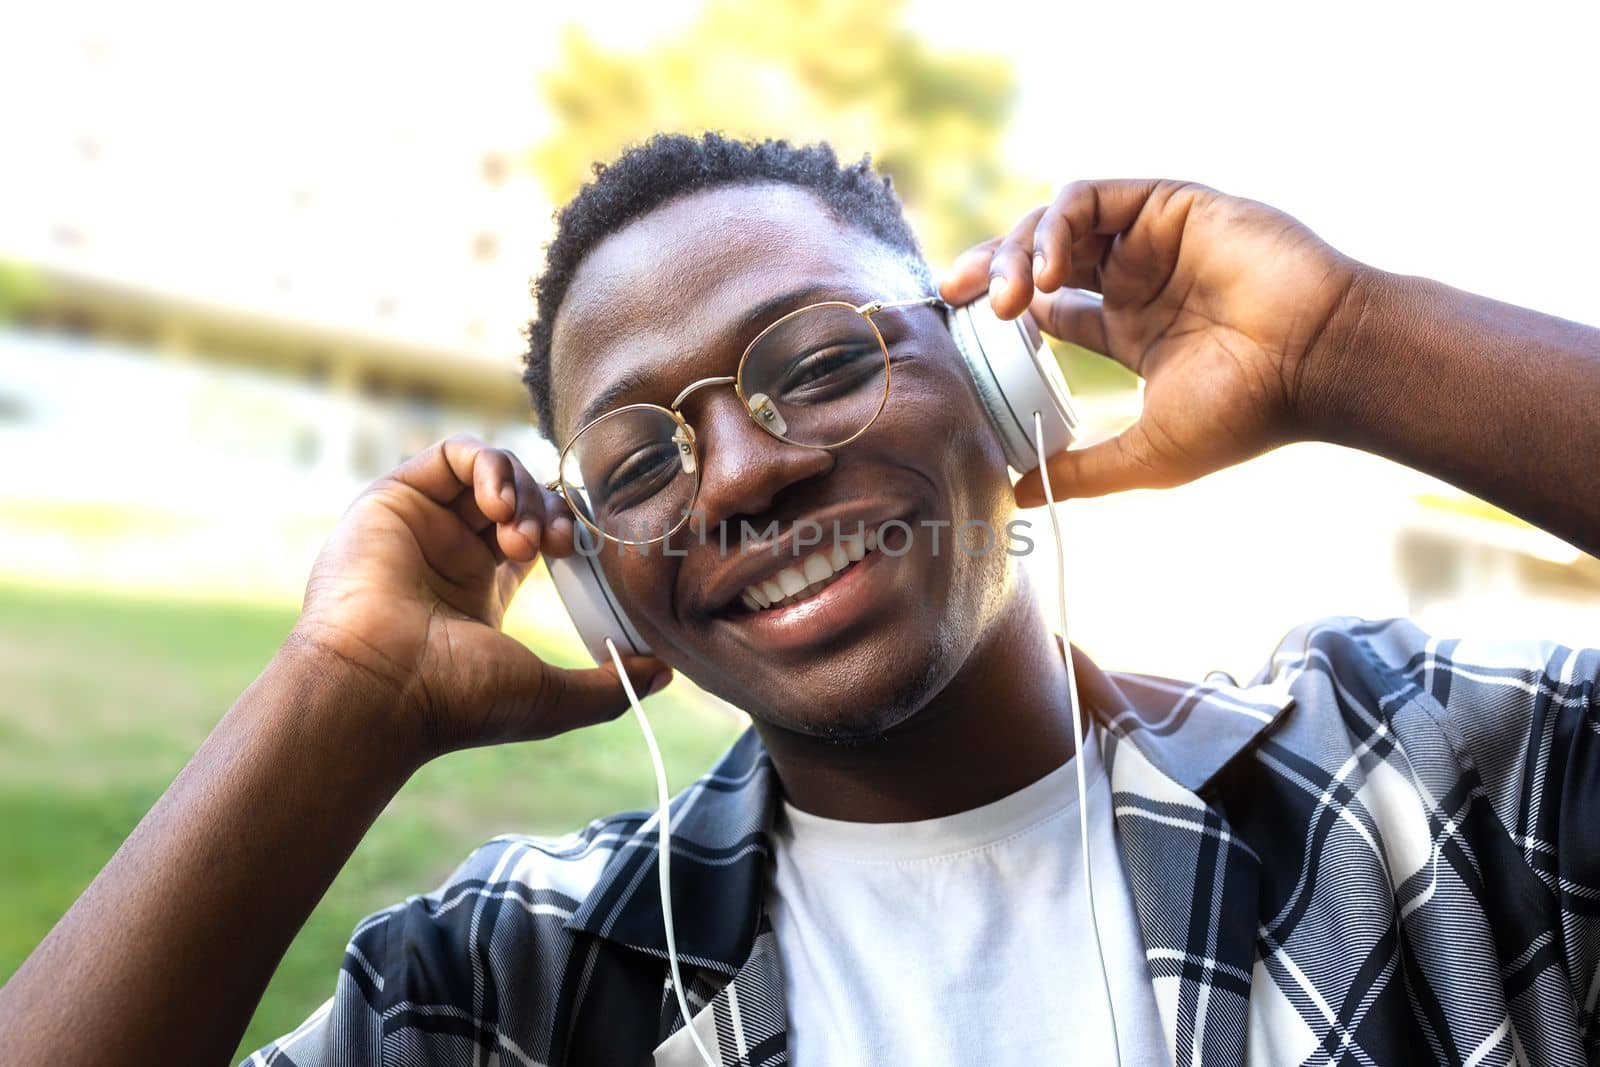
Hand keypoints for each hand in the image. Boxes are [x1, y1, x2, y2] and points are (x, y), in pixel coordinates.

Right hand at [291, 433, 668, 760]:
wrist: (382, 690)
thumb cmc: (457, 699)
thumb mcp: (552, 697)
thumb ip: (610, 686)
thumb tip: (663, 673)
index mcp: (479, 591)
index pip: (535, 533)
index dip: (566, 530)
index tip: (578, 552)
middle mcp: (448, 553)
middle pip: (519, 499)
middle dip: (548, 511)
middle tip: (554, 543)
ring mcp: (420, 524)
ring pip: (491, 472)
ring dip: (522, 491)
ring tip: (521, 534)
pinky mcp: (393, 498)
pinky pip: (452, 453)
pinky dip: (488, 464)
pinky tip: (498, 504)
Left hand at [940, 179, 1364, 503]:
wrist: (1316, 362)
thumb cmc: (1248, 411)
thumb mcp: (1147, 453)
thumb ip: (1081, 469)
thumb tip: (1013, 495)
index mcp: (1132, 330)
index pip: (1048, 309)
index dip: (1002, 317)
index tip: (964, 337)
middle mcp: (1139, 279)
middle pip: (1042, 258)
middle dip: (990, 270)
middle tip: (952, 296)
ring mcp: (1152, 239)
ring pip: (1056, 222)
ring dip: (1016, 250)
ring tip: (1002, 297)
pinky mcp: (1166, 203)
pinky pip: (1088, 196)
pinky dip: (1053, 225)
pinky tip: (1047, 272)